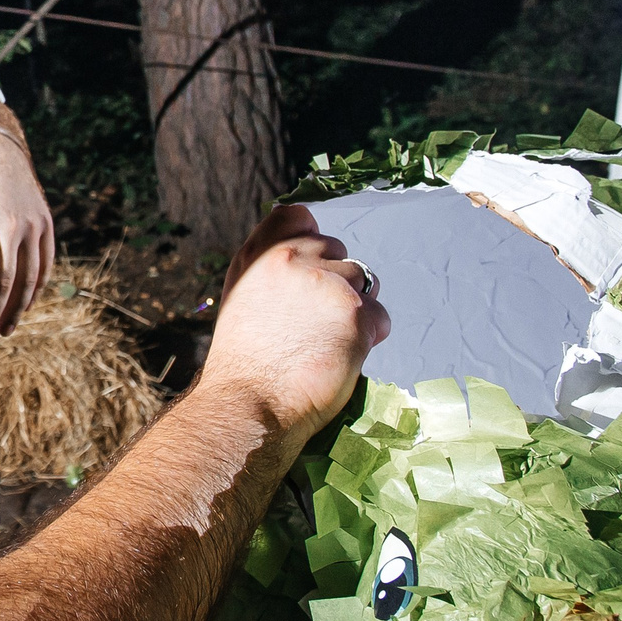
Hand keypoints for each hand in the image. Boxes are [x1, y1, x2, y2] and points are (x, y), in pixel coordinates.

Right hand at [204, 204, 385, 441]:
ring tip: (324, 342)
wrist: (249, 404)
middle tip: (312, 324)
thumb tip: (306, 256)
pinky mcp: (357, 314)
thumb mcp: (241, 297)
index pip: (298, 216)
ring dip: (355, 309)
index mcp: (261, 254)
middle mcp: (293, 259)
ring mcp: (328, 283)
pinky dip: (368, 337)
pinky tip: (340, 356)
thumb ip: (270, 269)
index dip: (310, 242)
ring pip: (364, 281)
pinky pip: (380, 317)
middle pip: (339, 251)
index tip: (306, 271)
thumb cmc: (244, 363)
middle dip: (335, 282)